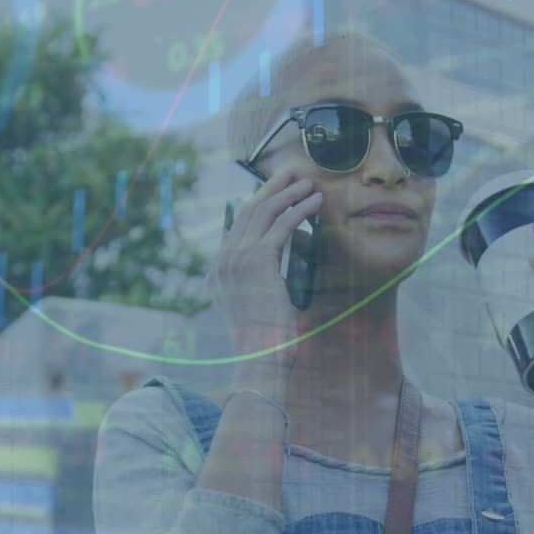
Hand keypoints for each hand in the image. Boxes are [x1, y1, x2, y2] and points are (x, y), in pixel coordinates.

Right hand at [208, 169, 321, 370]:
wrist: (262, 359)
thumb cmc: (267, 342)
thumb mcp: (257, 307)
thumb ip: (258, 283)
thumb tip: (275, 266)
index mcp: (217, 273)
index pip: (236, 227)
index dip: (259, 204)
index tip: (280, 192)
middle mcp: (222, 262)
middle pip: (247, 211)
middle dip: (272, 188)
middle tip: (292, 174)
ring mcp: (235, 260)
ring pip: (263, 212)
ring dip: (289, 194)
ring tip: (309, 184)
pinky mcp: (257, 262)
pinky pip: (281, 225)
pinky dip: (300, 210)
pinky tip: (316, 203)